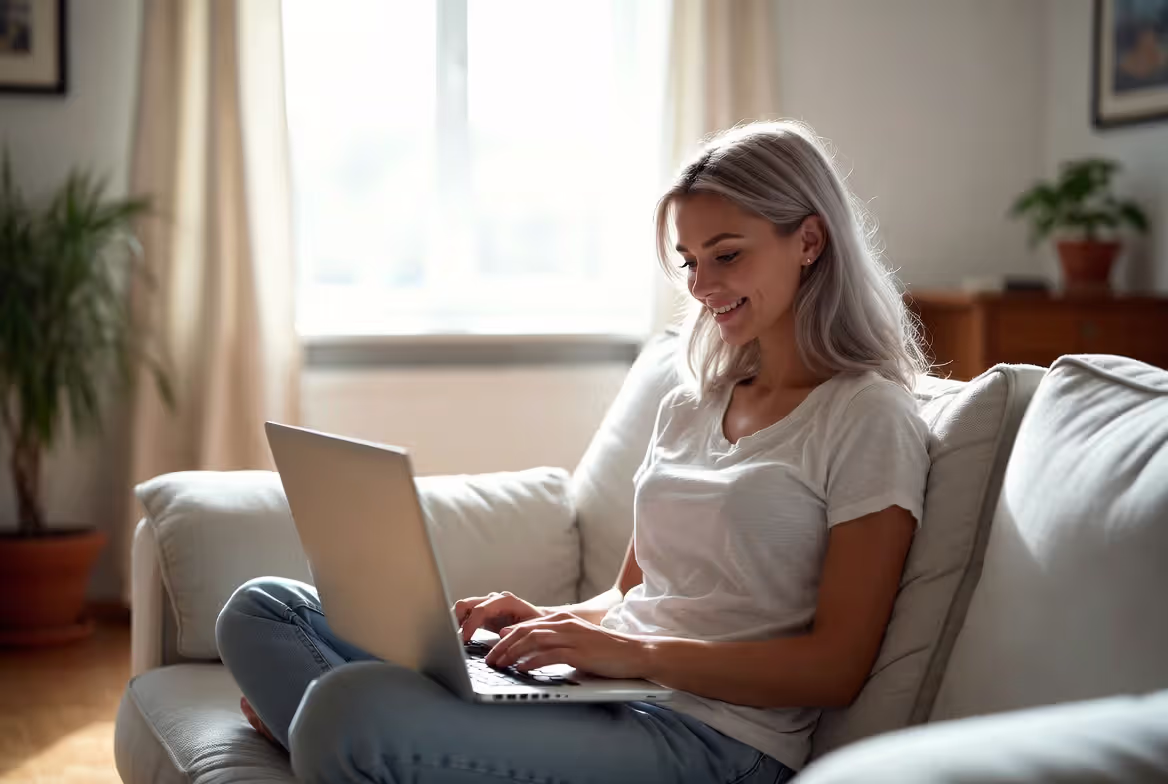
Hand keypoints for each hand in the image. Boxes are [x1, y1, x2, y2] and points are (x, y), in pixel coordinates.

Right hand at [453, 591, 546, 642]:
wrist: (542, 622)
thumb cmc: (539, 625)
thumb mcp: (532, 629)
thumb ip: (517, 629)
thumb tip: (502, 633)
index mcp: (505, 601)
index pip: (480, 609)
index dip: (470, 625)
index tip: (464, 640)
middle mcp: (494, 599)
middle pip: (466, 604)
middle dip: (457, 620)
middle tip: (455, 640)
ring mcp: (487, 605)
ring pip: (463, 608)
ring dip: (457, 622)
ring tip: (456, 639)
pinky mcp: (484, 614)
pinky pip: (466, 615)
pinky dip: (460, 625)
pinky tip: (462, 638)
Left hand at [486, 612, 649, 679]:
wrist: (634, 652)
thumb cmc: (605, 650)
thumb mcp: (576, 642)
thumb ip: (554, 642)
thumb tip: (528, 651)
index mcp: (562, 619)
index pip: (527, 625)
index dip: (507, 637)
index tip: (493, 649)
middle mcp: (565, 624)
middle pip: (525, 631)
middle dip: (504, 646)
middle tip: (490, 660)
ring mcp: (572, 637)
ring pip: (534, 640)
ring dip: (513, 653)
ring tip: (500, 664)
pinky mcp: (580, 652)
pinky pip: (550, 654)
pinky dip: (533, 661)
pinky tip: (522, 669)